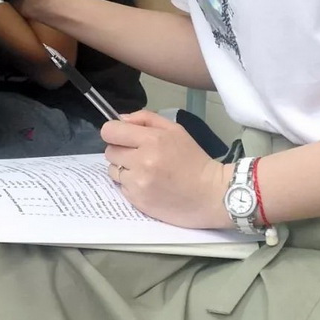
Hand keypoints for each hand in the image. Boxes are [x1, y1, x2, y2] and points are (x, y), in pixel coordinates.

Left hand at [102, 110, 229, 228]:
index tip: (122, 136)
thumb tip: (121, 119)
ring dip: (123, 169)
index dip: (114, 132)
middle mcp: (142, 161)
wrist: (210, 195)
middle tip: (138, 155)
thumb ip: (146, 119)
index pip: (110, 131)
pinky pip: (121, 187)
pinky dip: (130, 185)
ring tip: (144, 171)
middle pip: (109, 151)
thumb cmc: (194, 160)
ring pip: (112, 170)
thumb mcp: (176, 130)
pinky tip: (148, 185)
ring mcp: (138, 183)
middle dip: (120, 150)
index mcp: (152, 140)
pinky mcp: (137, 200)